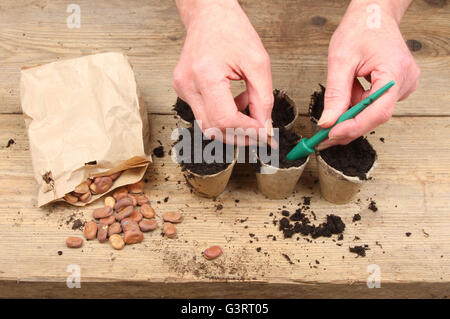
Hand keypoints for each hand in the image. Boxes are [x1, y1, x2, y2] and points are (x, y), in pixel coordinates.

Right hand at [173, 0, 272, 143]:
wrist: (209, 15)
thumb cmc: (231, 30)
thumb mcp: (258, 62)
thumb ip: (263, 99)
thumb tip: (264, 126)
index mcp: (205, 75)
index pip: (225, 119)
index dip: (247, 131)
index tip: (264, 133)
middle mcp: (188, 85)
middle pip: (214, 128)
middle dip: (239, 136)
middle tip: (260, 134)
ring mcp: (183, 89)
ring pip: (208, 125)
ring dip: (232, 126)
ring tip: (248, 107)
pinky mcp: (183, 90)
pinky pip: (204, 114)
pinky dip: (223, 115)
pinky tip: (235, 100)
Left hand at [317, 0, 419, 149]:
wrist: (373, 14)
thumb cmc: (360, 29)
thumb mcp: (340, 60)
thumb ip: (335, 94)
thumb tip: (328, 121)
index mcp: (395, 71)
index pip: (378, 111)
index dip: (354, 127)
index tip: (331, 135)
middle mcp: (405, 81)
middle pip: (376, 115)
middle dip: (348, 124)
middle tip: (323, 134)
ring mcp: (403, 84)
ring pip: (373, 111)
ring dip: (351, 111)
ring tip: (341, 93)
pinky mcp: (396, 86)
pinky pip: (374, 104)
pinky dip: (357, 103)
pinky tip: (352, 89)